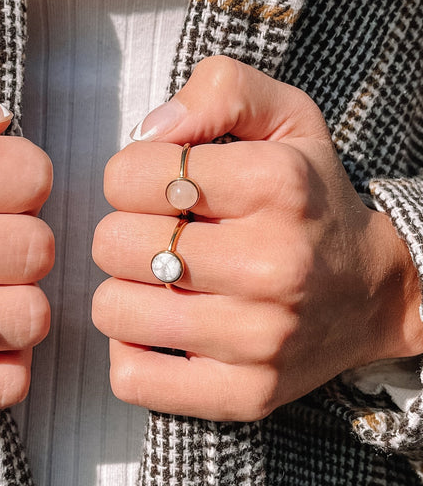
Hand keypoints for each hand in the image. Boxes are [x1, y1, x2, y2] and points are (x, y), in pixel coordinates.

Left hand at [92, 57, 422, 420]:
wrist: (373, 293)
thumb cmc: (310, 198)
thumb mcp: (285, 117)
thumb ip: (219, 90)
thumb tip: (149, 132)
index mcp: (275, 184)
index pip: (127, 175)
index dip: (130, 176)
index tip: (163, 190)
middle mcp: (271, 263)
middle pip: (111, 243)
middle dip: (125, 233)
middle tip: (162, 237)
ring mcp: (259, 338)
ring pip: (112, 310)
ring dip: (125, 292)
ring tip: (164, 283)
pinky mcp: (244, 395)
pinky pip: (131, 378)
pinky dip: (133, 352)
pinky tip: (164, 330)